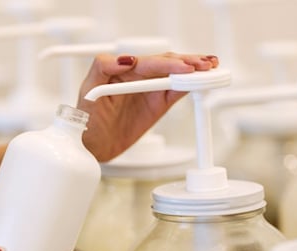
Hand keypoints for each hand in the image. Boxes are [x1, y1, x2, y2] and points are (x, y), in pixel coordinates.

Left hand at [77, 52, 218, 161]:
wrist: (91, 146)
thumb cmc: (85, 117)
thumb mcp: (88, 89)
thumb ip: (103, 68)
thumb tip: (125, 59)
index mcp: (122, 68)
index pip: (149, 62)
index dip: (167, 64)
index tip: (182, 67)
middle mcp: (138, 76)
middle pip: (167, 63)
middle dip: (187, 62)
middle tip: (204, 64)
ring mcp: (149, 89)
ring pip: (175, 75)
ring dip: (193, 70)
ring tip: (210, 67)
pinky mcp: (157, 104)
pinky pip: (176, 92)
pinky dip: (190, 86)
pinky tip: (202, 81)